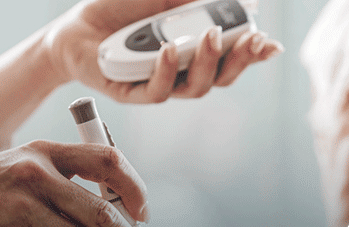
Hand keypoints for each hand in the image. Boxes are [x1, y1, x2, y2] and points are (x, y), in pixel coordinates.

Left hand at [47, 0, 283, 102]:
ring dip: (208, 63)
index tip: (270, 44)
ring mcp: (160, 84)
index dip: (254, 54)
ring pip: (195, 88)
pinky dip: (166, 71)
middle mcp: (183, 71)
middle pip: (222, 78)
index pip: (233, 56)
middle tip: (252, 41)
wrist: (78, 24)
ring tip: (211, 36)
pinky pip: (157, 91)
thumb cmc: (123, 7)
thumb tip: (243, 0)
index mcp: (195, 49)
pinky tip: (167, 50)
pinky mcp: (134, 94)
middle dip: (241, 60)